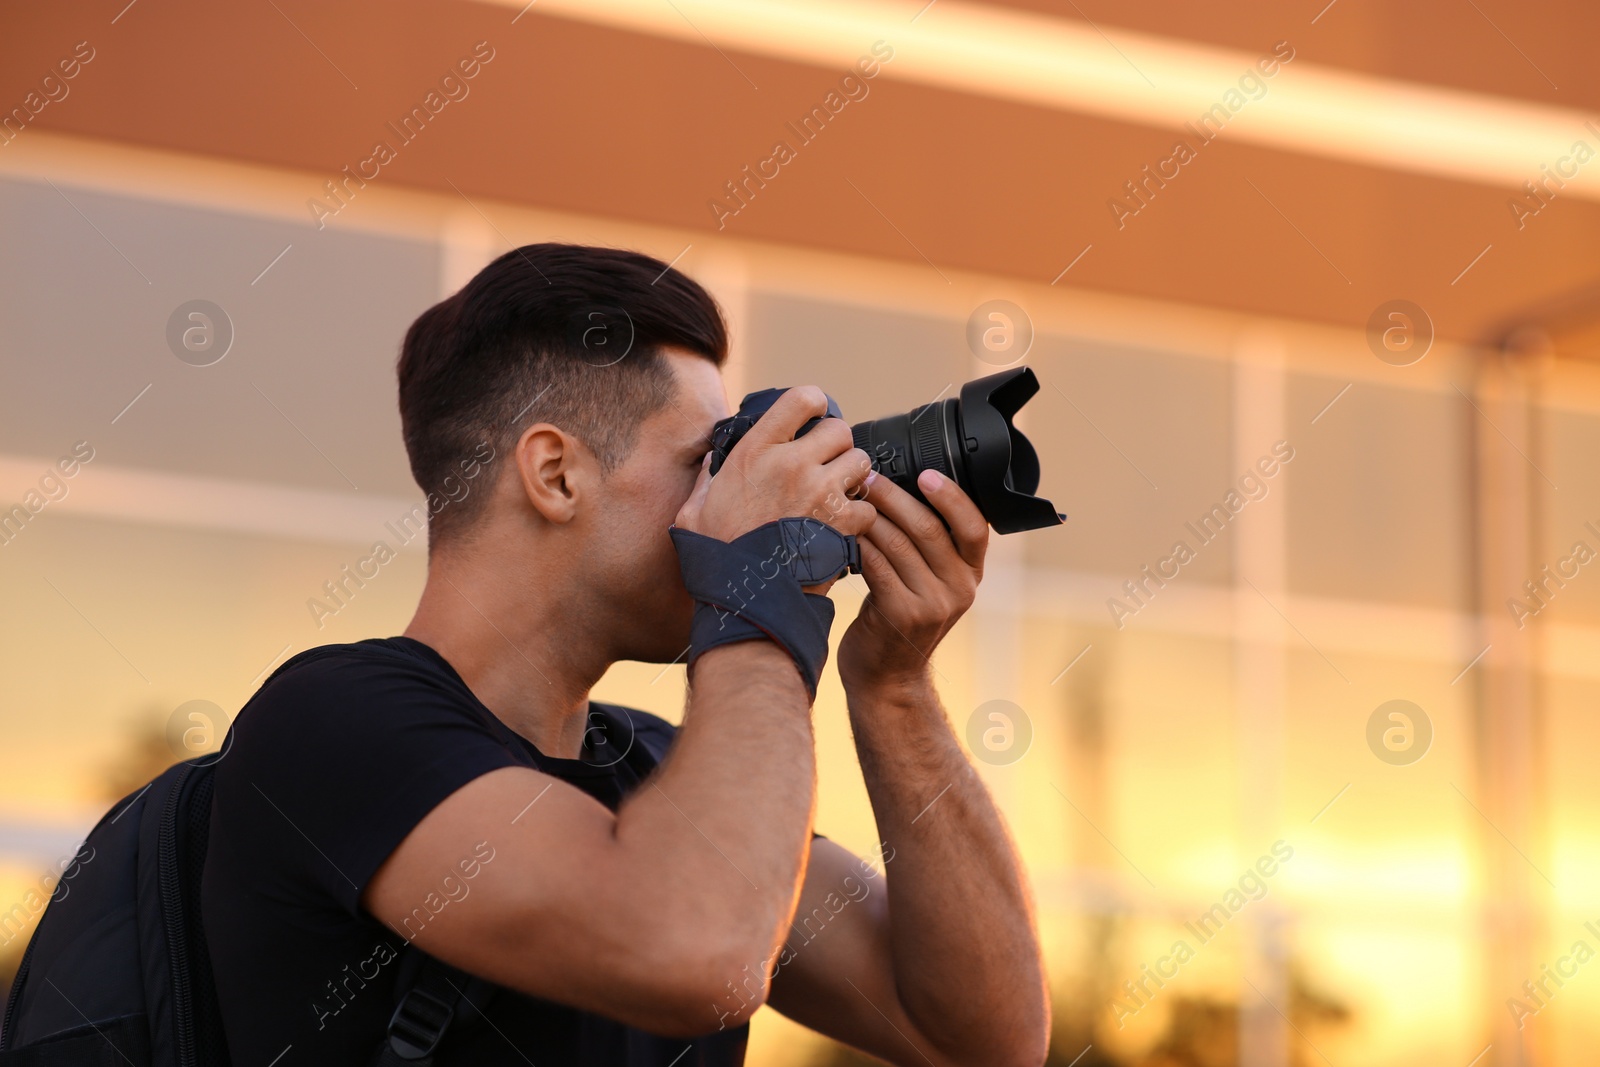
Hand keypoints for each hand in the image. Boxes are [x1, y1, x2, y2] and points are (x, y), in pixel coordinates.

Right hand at [674, 386, 875, 548]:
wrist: (743, 598)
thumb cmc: (718, 555)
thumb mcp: (695, 510)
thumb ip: (707, 479)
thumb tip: (712, 462)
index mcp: (756, 451)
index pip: (802, 399)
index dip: (815, 405)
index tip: (813, 419)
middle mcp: (791, 463)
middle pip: (840, 430)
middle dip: (837, 447)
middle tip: (827, 467)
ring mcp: (820, 492)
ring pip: (861, 462)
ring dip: (853, 477)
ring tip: (837, 495)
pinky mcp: (841, 522)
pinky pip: (868, 506)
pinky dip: (860, 518)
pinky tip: (842, 528)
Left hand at [836, 468, 987, 691]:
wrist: (886, 677)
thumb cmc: (898, 618)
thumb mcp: (928, 583)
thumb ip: (928, 546)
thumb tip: (903, 486)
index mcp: (971, 574)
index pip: (974, 527)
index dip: (952, 496)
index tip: (926, 472)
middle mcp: (960, 589)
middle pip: (930, 528)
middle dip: (895, 496)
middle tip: (867, 477)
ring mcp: (933, 604)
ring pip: (899, 543)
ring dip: (871, 515)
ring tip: (850, 496)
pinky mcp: (902, 615)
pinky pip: (877, 565)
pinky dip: (858, 542)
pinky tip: (842, 529)